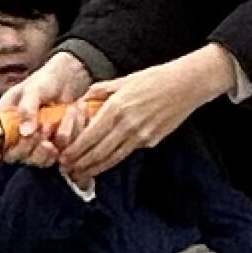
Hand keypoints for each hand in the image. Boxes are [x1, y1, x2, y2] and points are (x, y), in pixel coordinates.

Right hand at [0, 50, 91, 163]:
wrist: (72, 79)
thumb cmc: (47, 80)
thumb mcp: (34, 89)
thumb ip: (27, 108)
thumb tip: (24, 132)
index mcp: (2, 119)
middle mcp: (15, 135)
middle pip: (12, 156)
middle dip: (27, 147)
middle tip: (41, 130)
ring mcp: (34, 144)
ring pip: (34, 160)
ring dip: (47, 146)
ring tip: (55, 122)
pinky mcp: (52, 148)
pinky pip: (55, 156)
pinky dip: (64, 141)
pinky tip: (68, 123)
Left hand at [59, 46, 231, 185]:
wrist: (186, 85)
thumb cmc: (155, 78)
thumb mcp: (124, 80)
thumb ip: (101, 91)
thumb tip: (82, 99)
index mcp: (116, 108)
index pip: (90, 136)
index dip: (75, 150)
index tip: (65, 157)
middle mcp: (127, 124)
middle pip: (99, 152)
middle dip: (81, 164)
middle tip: (69, 171)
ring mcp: (141, 135)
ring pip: (113, 158)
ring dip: (96, 168)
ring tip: (83, 174)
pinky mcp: (152, 141)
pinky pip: (129, 152)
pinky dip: (114, 160)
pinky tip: (105, 164)